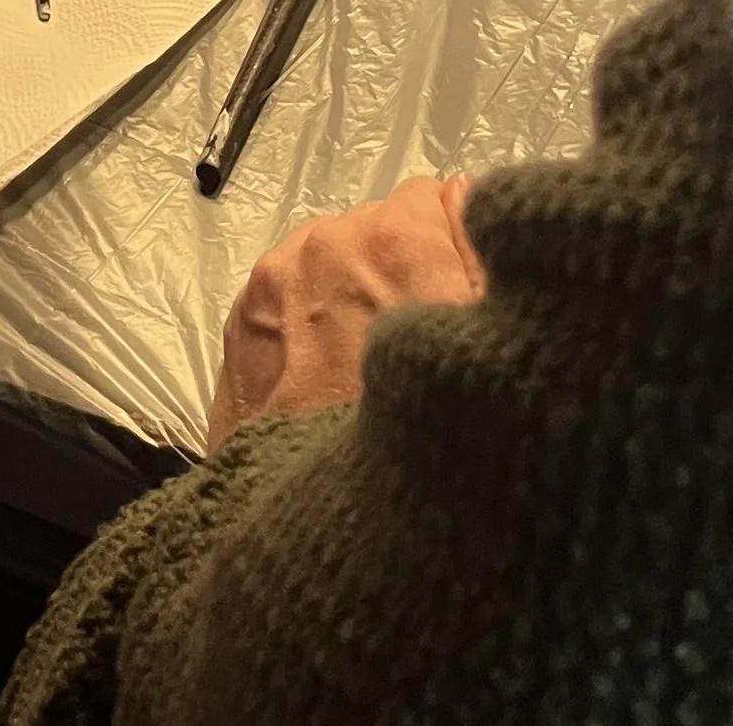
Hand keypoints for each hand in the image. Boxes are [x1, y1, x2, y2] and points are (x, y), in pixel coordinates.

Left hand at [205, 176, 483, 450]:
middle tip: (413, 353)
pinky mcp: (238, 324)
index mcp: (396, 239)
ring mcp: (273, 282)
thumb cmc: (433, 449)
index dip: (449, 252)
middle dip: (395, 275)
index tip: (454, 303)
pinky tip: (324, 385)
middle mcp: (326, 243)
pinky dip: (305, 327)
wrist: (333, 539)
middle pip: (373, 231)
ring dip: (345, 298)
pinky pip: (285, 299)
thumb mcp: (495, 347)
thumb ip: (482, 251)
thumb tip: (462, 194)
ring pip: (325, 264)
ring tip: (365, 375)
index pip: (430, 200)